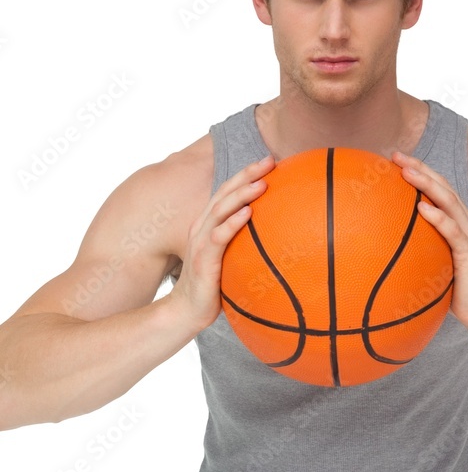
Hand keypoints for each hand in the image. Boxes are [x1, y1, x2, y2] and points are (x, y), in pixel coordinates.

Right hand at [168, 154, 274, 332]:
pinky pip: (218, 237)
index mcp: (209, 225)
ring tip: (262, 182)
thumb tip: (276, 241)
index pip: (228, 193)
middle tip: (270, 161)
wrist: (187, 311)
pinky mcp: (203, 259)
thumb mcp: (230, 260)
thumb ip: (244, 245)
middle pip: (225, 193)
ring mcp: (201, 242)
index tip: (270, 162)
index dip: (247, 175)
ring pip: (221, 210)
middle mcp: (203, 227)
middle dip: (247, 175)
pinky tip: (248, 213)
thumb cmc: (213, 287)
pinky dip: (233, 223)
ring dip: (242, 194)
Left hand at [392, 149, 467, 330]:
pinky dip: (438, 217)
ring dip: (426, 184)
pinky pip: (452, 232)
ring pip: (448, 202)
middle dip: (419, 168)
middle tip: (396, 155)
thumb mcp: (433, 260)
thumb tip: (386, 242)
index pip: (436, 189)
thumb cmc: (455, 286)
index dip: (419, 170)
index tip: (395, 158)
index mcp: (456, 221)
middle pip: (441, 187)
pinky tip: (422, 207)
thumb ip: (419, 246)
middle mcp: (464, 223)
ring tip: (406, 171)